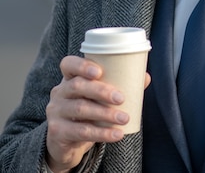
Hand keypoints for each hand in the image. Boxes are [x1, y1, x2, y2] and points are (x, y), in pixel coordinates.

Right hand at [45, 55, 150, 172]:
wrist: (65, 142)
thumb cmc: (87, 111)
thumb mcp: (96, 97)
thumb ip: (118, 85)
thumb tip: (145, 76)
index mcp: (69, 78)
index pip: (68, 64)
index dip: (82, 65)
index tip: (100, 71)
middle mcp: (59, 92)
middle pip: (77, 86)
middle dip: (101, 91)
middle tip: (121, 98)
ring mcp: (56, 112)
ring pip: (81, 109)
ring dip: (105, 114)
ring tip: (124, 118)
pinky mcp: (58, 132)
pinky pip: (81, 132)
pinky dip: (102, 133)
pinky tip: (117, 134)